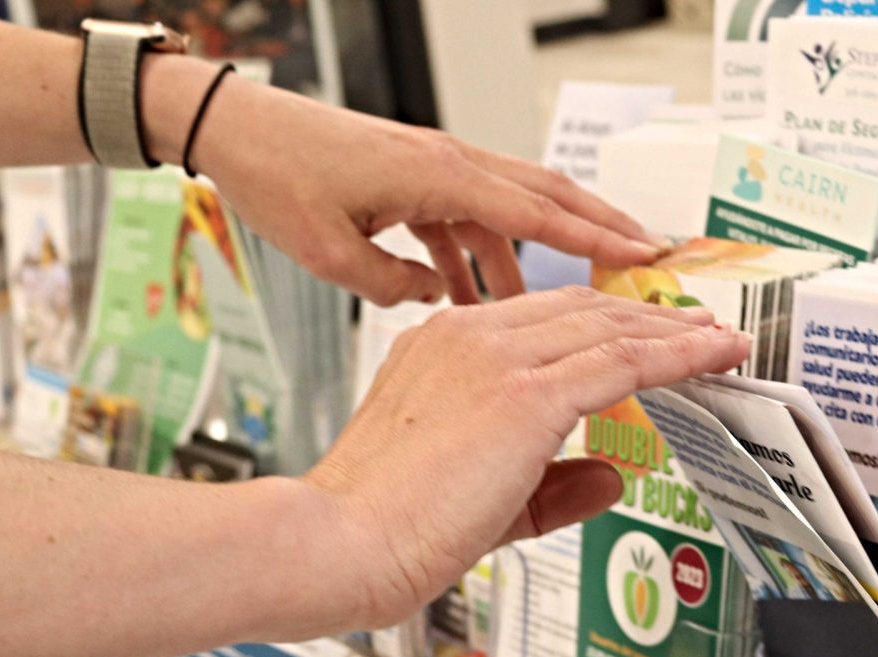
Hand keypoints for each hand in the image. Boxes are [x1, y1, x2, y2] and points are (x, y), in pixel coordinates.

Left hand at [193, 79, 660, 305]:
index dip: (593, 236)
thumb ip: (392, 284)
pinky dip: (475, 255)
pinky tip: (464, 294)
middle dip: (597, 226)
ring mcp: (432, 167)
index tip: (641, 256)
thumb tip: (436, 297)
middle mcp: (446, 162)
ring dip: (529, 254)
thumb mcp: (329, 251)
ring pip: (506, 208)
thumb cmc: (275, 175)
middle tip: (640, 258)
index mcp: (437, 174)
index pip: (536, 209)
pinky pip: (463, 218)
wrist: (236, 128)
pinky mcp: (412, 179)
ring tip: (546, 307)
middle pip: (544, 194)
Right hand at [298, 287, 749, 627]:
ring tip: (718, 339)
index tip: (643, 336)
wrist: (336, 544)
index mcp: (442, 345)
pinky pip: (620, 359)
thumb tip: (613, 475)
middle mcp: (467, 336)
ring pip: (607, 325)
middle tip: (694, 329)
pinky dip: (676, 354)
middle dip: (646, 318)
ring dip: (672, 331)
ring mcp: (494, 358)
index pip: (540, 318)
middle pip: (581, 308)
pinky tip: (712, 355)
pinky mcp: (522, 394)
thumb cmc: (384, 526)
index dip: (602, 324)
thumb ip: (551, 484)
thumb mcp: (479, 498)